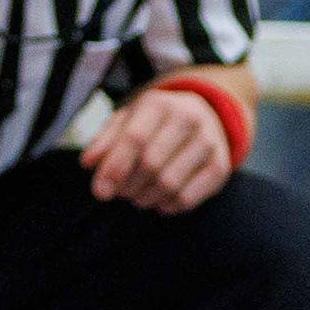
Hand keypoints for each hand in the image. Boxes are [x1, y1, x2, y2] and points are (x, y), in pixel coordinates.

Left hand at [79, 87, 233, 212]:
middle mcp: (189, 119)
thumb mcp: (128, 121)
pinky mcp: (220, 165)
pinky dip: (167, 205)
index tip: (100, 191)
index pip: (135, 139)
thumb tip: (88, 163)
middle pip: (151, 164)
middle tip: (121, 192)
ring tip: (138, 196)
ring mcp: (209, 142)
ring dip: (146, 198)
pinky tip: (160, 200)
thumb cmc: (156, 123)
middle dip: (129, 186)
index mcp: (160, 104)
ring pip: (170, 184)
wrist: (204, 115)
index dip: (115, 167)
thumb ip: (105, 140)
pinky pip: (188, 197)